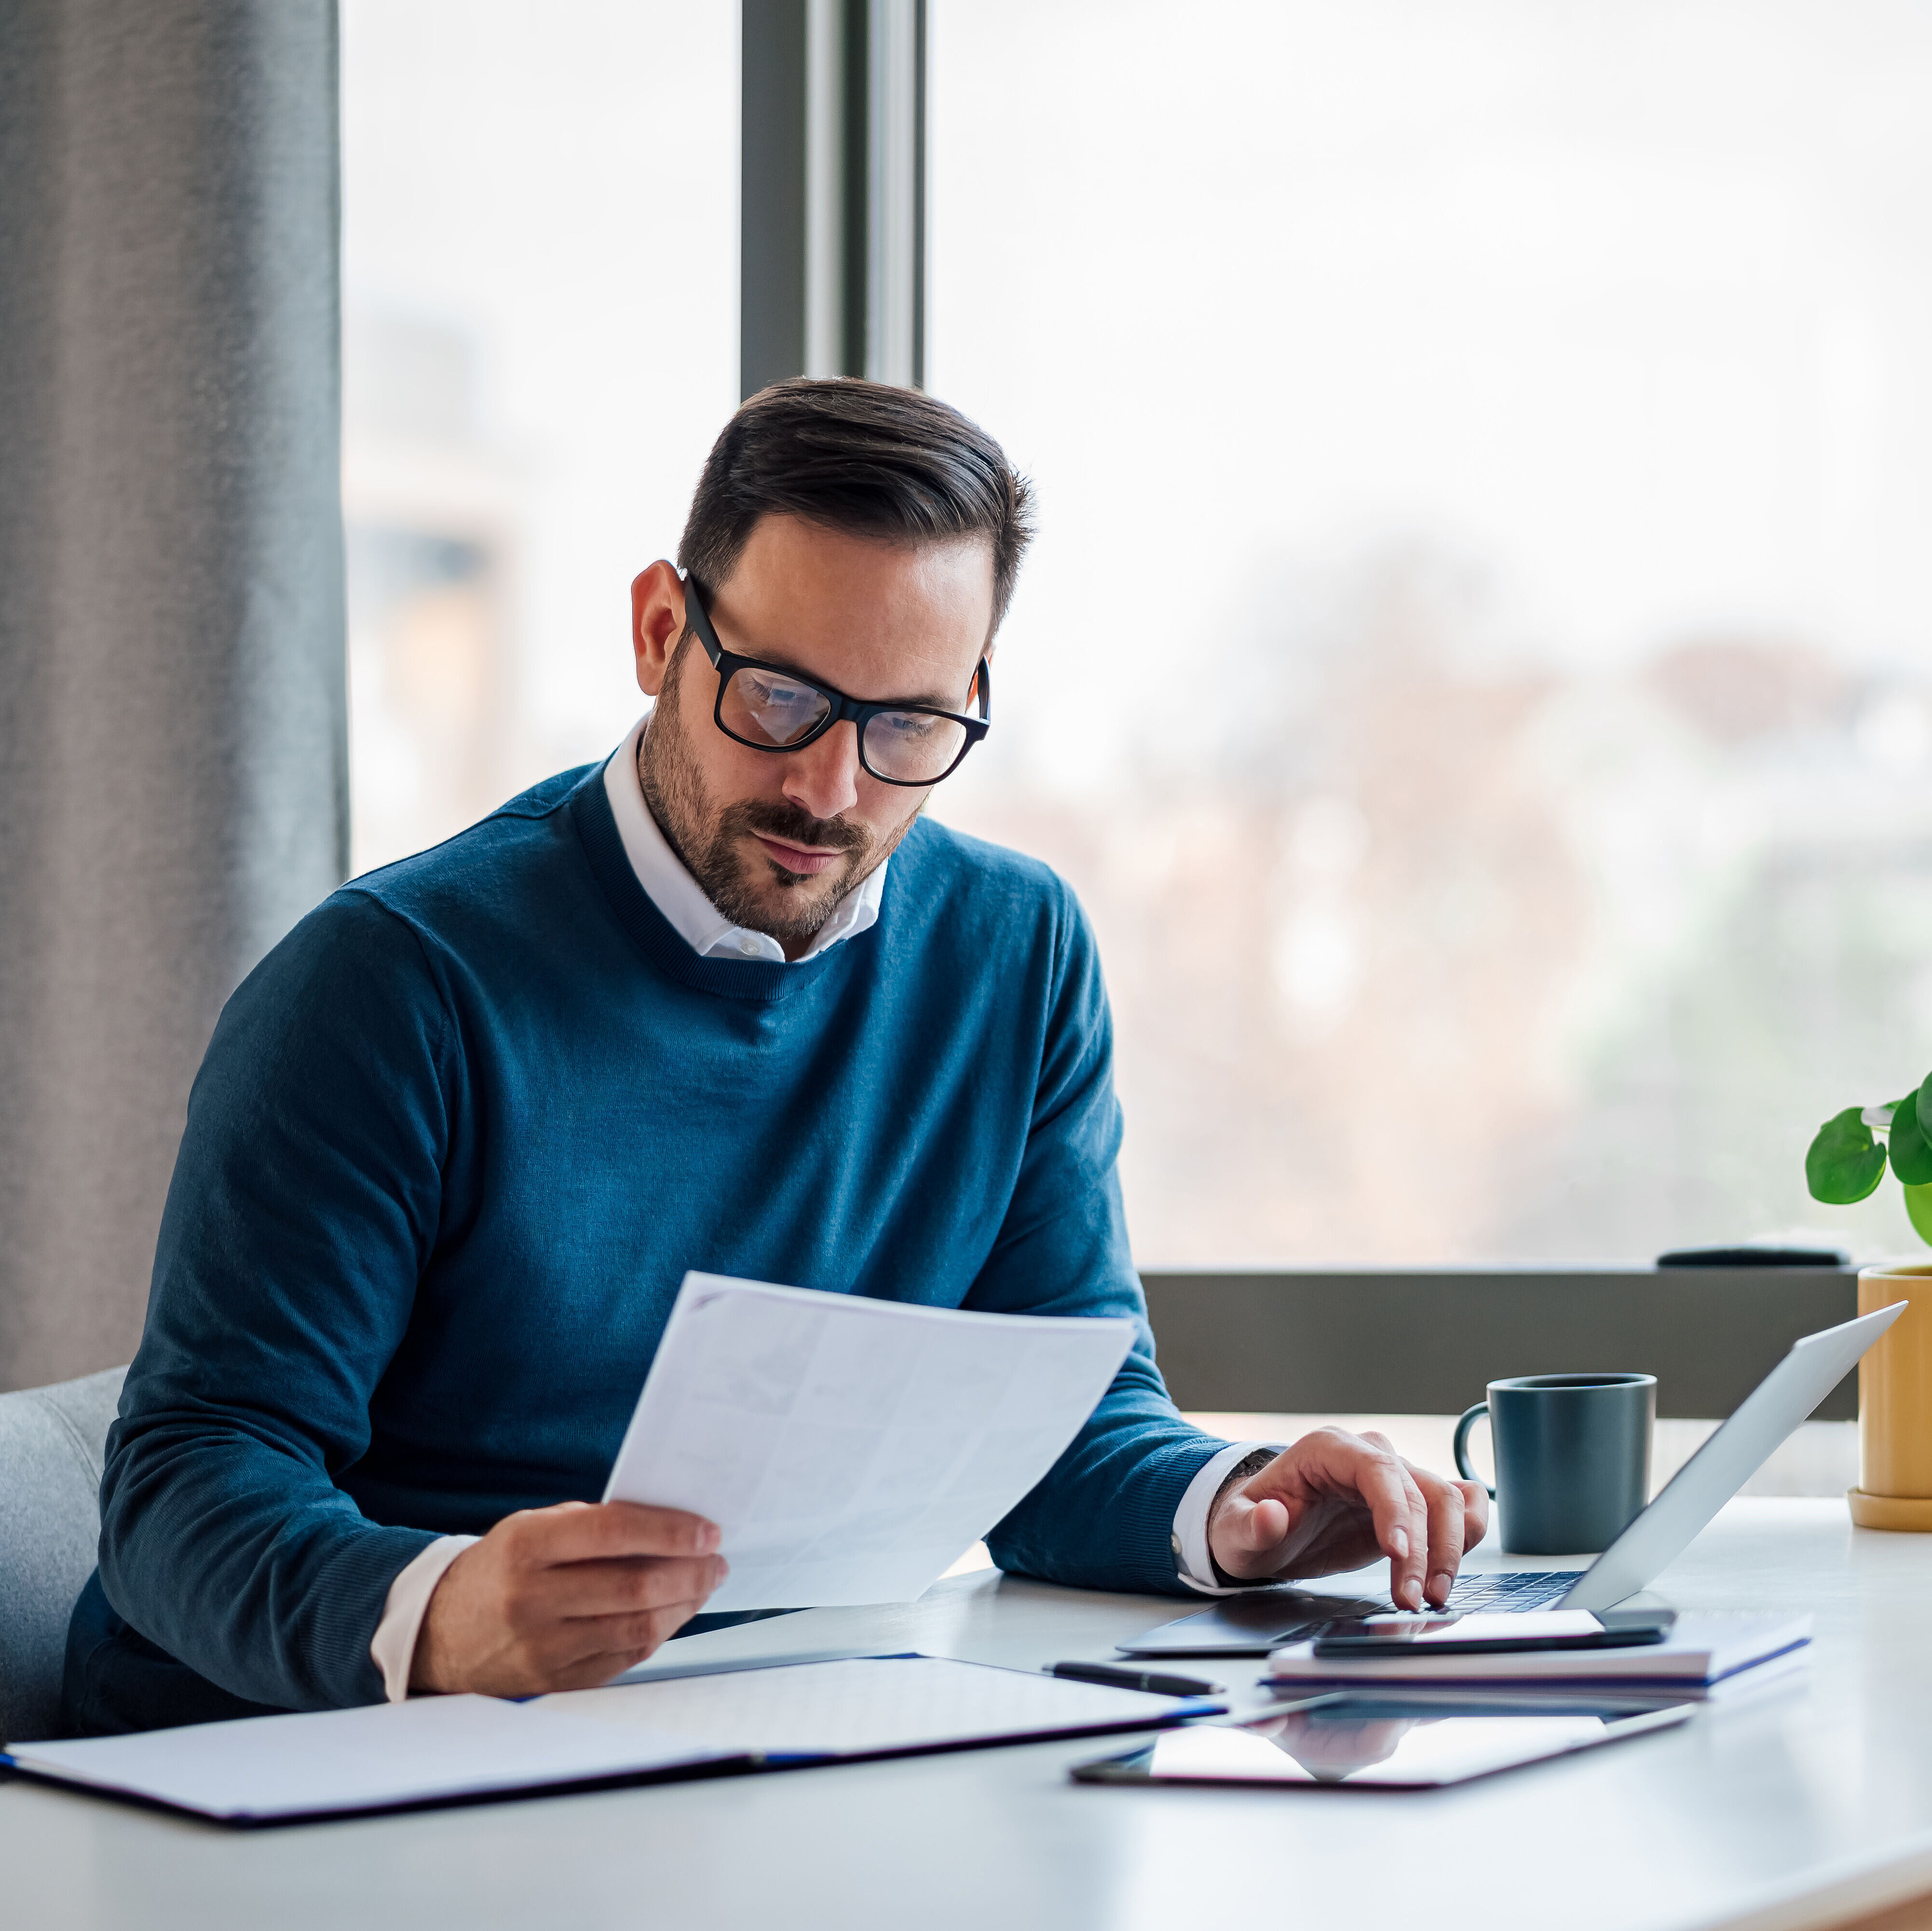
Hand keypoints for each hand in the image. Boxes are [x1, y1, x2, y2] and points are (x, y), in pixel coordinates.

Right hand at [411, 1500, 726, 1695]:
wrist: (442, 1632)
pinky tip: (673, 1613)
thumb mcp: (533, 1527)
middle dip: (689, 1571)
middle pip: (633, 1586)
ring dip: (683, 1605)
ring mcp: (541, 1648)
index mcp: (525, 1547)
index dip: (668, 1530)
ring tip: (704, 1584)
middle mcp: (530, 1599)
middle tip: (716, 1559)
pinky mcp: (554, 1682)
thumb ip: (594, 1524)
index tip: (707, 1530)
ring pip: (636, 1628)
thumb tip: (670, 1526)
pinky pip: (625, 1659)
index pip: (612, 1533)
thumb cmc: (503, 1568)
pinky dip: (659, 1634)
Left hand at [1206, 1429, 1487, 1610]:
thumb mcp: (1234, 1531)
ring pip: (1446, 1499)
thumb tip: (1269, 1515)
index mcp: (1327, 1450)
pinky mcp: (1411, 1504)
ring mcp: (1395, 1478)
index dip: (1395, 1510)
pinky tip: (1456, 1565)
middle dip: (1424, 1550)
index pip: (1377, 1470)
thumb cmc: (1251, 1524)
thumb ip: (1249, 1525)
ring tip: (1433, 1597)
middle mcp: (1368, 1456)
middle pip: (1418, 1490)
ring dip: (1450, 1549)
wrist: (1265, 1528)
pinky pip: (1458, 1503)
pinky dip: (1469, 1531)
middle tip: (1413, 1600)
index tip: (1398, 1553)